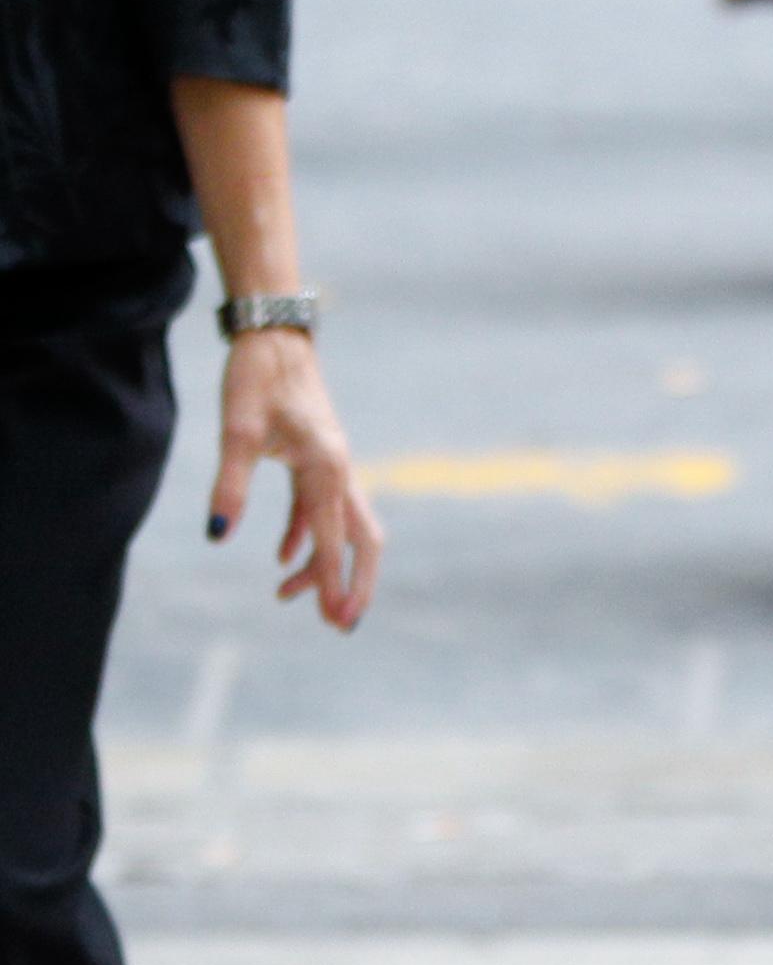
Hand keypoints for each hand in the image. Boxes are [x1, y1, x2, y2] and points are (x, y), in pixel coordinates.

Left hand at [208, 327, 379, 627]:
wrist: (276, 340)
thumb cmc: (257, 380)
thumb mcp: (236, 431)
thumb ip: (230, 484)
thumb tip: (219, 536)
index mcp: (327, 467)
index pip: (334, 538)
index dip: (333, 581)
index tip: (336, 620)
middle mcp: (339, 470)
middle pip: (362, 539)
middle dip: (353, 583)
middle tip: (340, 625)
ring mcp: (332, 466)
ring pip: (344, 526)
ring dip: (326, 564)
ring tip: (288, 597)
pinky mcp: (318, 462)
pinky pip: (322, 510)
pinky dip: (308, 538)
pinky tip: (283, 558)